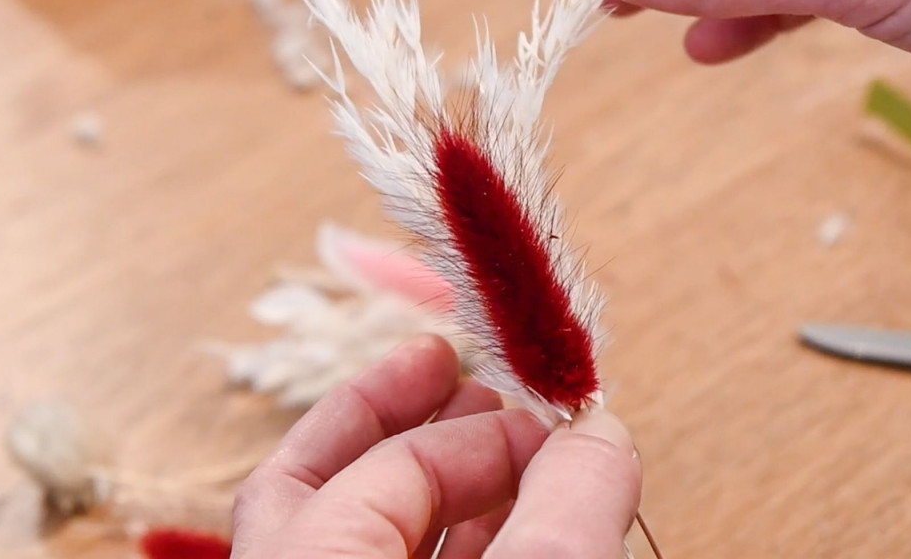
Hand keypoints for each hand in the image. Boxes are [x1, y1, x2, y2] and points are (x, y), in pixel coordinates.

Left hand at [231, 335, 642, 558]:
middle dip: (396, 417)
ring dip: (428, 484)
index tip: (556, 428)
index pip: (384, 473)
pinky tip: (502, 523)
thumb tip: (597, 429)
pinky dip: (443, 542)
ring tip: (498, 443)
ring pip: (348, 539)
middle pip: (312, 487)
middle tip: (457, 369)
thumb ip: (567, 504)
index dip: (478, 436)